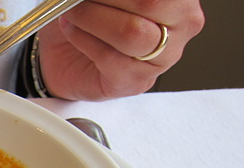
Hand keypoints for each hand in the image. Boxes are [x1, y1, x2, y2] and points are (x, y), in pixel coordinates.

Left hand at [37, 0, 204, 100]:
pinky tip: (71, 30)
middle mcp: (182, 26)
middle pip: (150, 4)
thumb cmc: (91, 15)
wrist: (65, 53)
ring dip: (91, 18)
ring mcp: (163, 58)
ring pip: (131, 33)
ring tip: (71, 13)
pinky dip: (82, 39)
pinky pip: (109, 58)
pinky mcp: (137, 81)